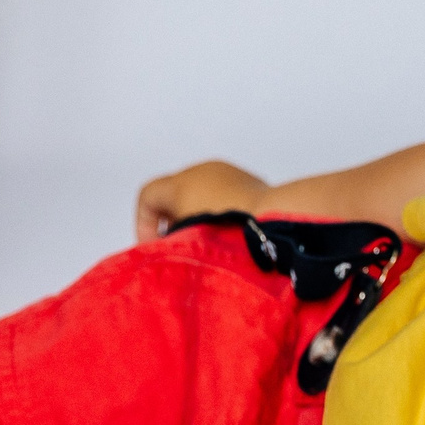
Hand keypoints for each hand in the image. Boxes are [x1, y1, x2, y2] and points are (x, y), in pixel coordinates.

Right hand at [135, 161, 266, 242]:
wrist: (280, 223)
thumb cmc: (229, 232)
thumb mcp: (183, 242)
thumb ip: (165, 245)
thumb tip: (163, 253)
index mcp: (182, 181)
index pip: (149, 197)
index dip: (144, 225)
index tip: (155, 248)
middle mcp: (206, 171)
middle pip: (176, 194)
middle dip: (173, 222)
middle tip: (180, 249)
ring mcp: (233, 175)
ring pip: (206, 195)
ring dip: (201, 219)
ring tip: (209, 247)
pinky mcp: (256, 184)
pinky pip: (231, 197)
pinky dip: (226, 215)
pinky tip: (234, 238)